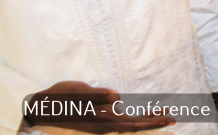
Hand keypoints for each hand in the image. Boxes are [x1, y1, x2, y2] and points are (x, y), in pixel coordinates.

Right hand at [23, 80, 173, 132]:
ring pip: (129, 122)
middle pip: (135, 125)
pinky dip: (135, 115)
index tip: (168, 119)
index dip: (151, 122)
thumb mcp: (79, 92)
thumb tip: (117, 98)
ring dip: (147, 118)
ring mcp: (101, 122)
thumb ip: (98, 95)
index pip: (133, 124)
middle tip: (175, 118)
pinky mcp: (98, 118)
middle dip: (154, 122)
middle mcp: (104, 124)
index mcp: (102, 120)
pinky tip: (141, 111)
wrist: (42, 106)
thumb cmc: (61, 98)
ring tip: (164, 111)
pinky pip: (121, 118)